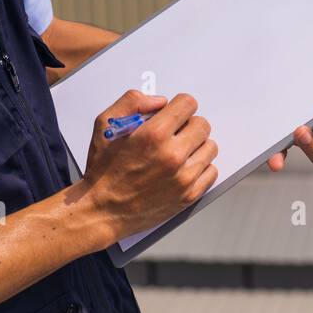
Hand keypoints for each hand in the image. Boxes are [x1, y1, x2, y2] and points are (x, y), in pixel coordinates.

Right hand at [80, 89, 217, 238]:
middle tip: (174, 133)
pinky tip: (183, 168)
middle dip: (188, 124)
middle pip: (202, 124)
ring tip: (178, 152)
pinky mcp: (189, 195)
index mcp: (153, 135)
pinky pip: (212, 171)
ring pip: (210, 147)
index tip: (174, 113)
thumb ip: (131, 102)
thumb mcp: (105, 126)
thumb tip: (159, 101)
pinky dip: (201, 168)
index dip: (179, 106)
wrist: (101, 211)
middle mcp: (172, 155)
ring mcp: (183, 177)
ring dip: (196, 146)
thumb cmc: (102, 171)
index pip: (188, 104)